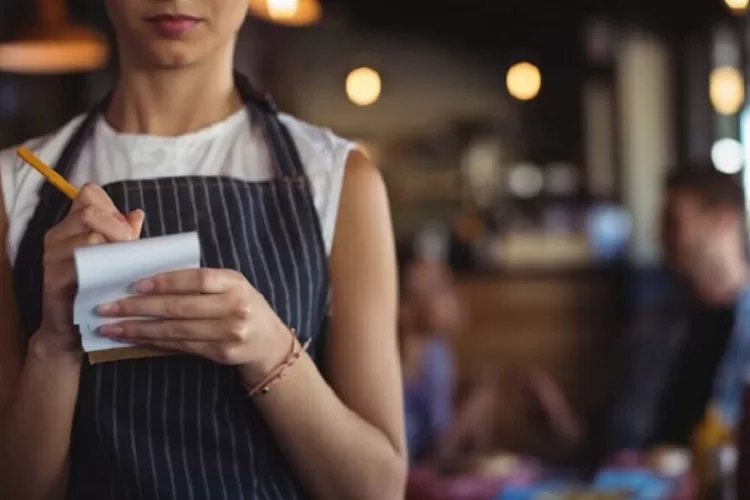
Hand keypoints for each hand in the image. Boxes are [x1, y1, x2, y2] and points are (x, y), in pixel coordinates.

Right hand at [38, 184, 142, 353]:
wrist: (73, 327)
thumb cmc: (98, 288)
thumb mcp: (115, 257)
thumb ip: (124, 234)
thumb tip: (137, 213)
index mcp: (72, 225)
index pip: (89, 193)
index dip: (112, 207)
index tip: (127, 230)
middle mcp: (58, 235)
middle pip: (90, 212)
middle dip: (118, 228)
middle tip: (131, 248)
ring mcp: (52, 256)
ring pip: (89, 237)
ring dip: (115, 250)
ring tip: (125, 266)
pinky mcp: (53, 278)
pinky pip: (81, 264)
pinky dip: (102, 269)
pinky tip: (113, 278)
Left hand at [96, 268, 290, 381]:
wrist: (268, 340)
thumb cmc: (241, 304)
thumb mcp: (230, 285)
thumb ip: (201, 281)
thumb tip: (149, 278)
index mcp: (235, 283)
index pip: (196, 280)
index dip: (165, 282)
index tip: (134, 285)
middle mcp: (235, 307)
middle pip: (180, 307)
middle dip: (139, 308)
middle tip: (107, 307)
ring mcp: (229, 333)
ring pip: (175, 330)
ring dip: (139, 329)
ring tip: (110, 327)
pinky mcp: (222, 353)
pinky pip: (181, 346)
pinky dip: (154, 342)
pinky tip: (133, 339)